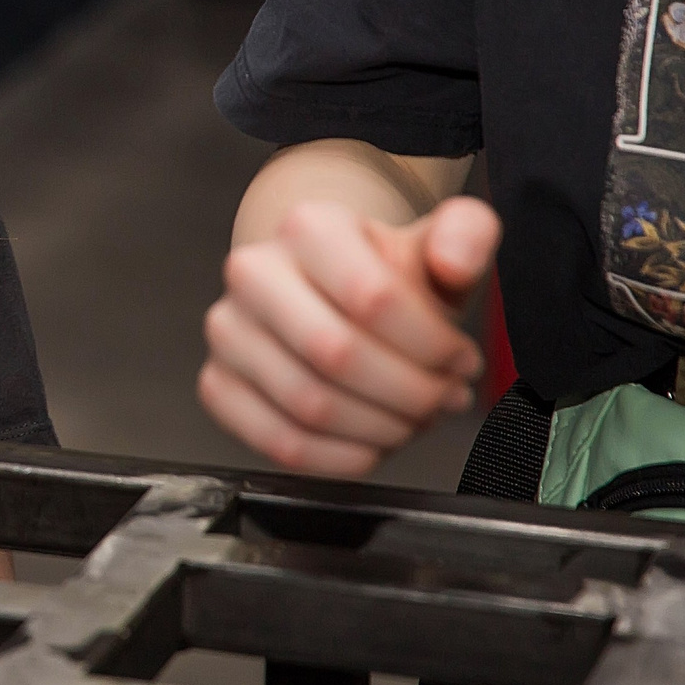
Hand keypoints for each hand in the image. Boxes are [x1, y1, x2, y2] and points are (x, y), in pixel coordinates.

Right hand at [199, 195, 499, 475]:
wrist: (331, 295)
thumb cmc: (390, 278)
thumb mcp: (439, 246)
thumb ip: (466, 235)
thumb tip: (452, 263)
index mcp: (308, 226)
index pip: (372, 297)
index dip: (433, 346)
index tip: (461, 360)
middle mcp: (251, 271)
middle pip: (337, 355)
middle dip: (411, 392)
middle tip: (444, 398)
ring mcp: (227, 331)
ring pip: (311, 405)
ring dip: (383, 428)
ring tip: (414, 416)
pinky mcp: (218, 384)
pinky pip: (281, 443)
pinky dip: (342, 458)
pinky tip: (375, 441)